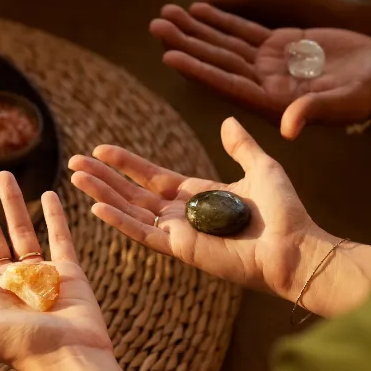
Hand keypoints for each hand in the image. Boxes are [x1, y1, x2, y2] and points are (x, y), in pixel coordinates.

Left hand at [0, 173, 111, 370]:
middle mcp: (10, 282)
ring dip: (13, 202)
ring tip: (3, 174)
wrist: (68, 358)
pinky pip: (60, 237)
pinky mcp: (69, 273)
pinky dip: (55, 216)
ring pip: (23, 230)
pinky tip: (49, 193)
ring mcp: (40, 275)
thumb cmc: (16, 347)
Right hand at [70, 118, 320, 302]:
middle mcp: (181, 214)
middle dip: (102, 177)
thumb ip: (241, 146)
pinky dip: (118, 221)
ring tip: (75, 177)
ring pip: (129, 210)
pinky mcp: (180, 249)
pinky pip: (142, 233)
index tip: (100, 149)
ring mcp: (178, 233)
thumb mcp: (262, 167)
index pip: (150, 176)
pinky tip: (96, 208)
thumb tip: (227, 121)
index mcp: (196, 195)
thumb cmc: (285, 212)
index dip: (125, 163)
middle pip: (131, 192)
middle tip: (73, 162)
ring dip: (101, 194)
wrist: (296, 247)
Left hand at [150, 2, 370, 138]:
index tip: (169, 55)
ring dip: (194, 30)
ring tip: (165, 13)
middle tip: (154, 25)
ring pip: (223, 44)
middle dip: (186, 43)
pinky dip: (220, 19)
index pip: (228, 84)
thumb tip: (289, 127)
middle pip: (217, 61)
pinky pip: (242, 31)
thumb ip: (315, 110)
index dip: (198, 70)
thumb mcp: (346, 102)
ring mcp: (268, 64)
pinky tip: (196, 8)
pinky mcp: (278, 45)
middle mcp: (263, 84)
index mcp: (273, 102)